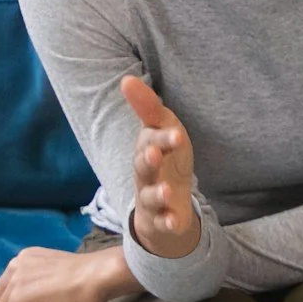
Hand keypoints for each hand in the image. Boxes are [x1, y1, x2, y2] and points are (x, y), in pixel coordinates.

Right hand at [120, 75, 199, 259]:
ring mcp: (152, 198)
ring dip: (157, 193)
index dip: (162, 138)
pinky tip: (174, 221)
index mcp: (147, 150)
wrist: (167, 203)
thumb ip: (149, 108)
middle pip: (143, 168)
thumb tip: (126, 80)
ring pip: (150, 196)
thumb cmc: (167, 160)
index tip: (176, 134)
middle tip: (155, 154)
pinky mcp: (161, 219)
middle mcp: (145, 174)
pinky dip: (167, 222)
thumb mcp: (164, 131)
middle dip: (148, 161)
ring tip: (167, 191)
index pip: (151, 141)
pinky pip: (162, 222)